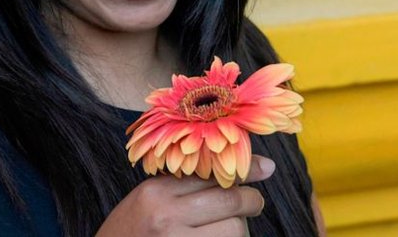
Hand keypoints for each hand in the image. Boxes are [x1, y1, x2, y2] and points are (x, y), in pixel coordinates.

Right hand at [95, 155, 274, 236]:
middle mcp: (166, 216)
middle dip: (250, 202)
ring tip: (224, 229)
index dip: (244, 170)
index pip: (212, 173)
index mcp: (156, 192)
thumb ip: (185, 185)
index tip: (266, 168)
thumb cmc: (132, 231)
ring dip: (238, 229)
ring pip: (235, 230)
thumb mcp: (148, 200)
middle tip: (254, 204)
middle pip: (230, 202)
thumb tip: (248, 168)